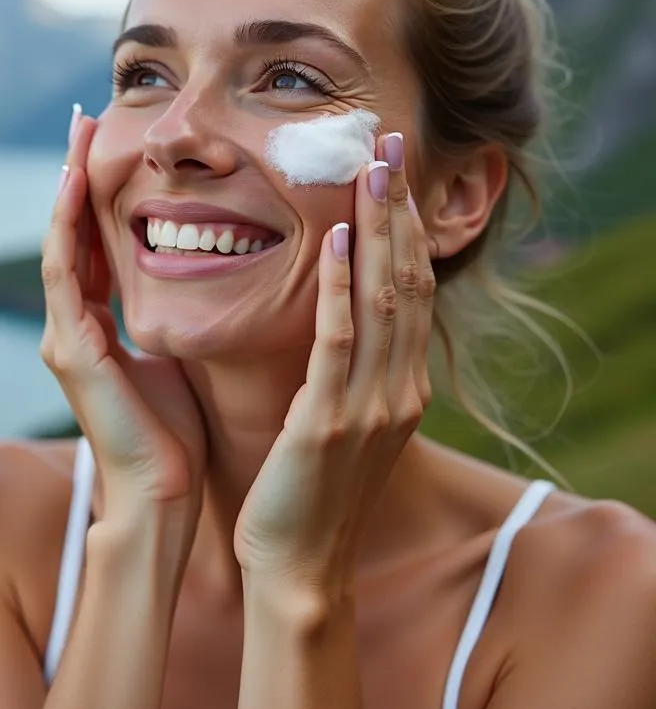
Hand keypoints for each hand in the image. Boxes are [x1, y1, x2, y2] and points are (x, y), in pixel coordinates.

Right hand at [39, 112, 207, 522]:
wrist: (161, 495)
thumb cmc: (173, 432)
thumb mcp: (171, 356)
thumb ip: (167, 318)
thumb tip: (198, 278)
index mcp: (97, 327)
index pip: (93, 245)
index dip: (98, 195)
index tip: (111, 145)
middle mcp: (72, 326)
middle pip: (70, 234)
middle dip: (77, 176)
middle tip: (86, 119)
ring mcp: (65, 337)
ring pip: (61, 245)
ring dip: (68, 189)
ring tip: (79, 135)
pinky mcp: (70, 351)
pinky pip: (65, 275)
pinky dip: (67, 228)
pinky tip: (76, 185)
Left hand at [233, 132, 434, 592]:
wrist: (298, 563)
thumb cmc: (309, 489)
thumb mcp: (343, 420)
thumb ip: (351, 369)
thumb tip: (343, 315)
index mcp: (401, 385)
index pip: (410, 288)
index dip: (403, 226)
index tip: (393, 171)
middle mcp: (398, 387)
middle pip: (406, 280)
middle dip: (397, 210)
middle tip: (390, 144)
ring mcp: (370, 405)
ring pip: (382, 299)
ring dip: (377, 231)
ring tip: (370, 170)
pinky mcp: (330, 421)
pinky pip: (338, 341)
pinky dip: (340, 288)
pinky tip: (335, 243)